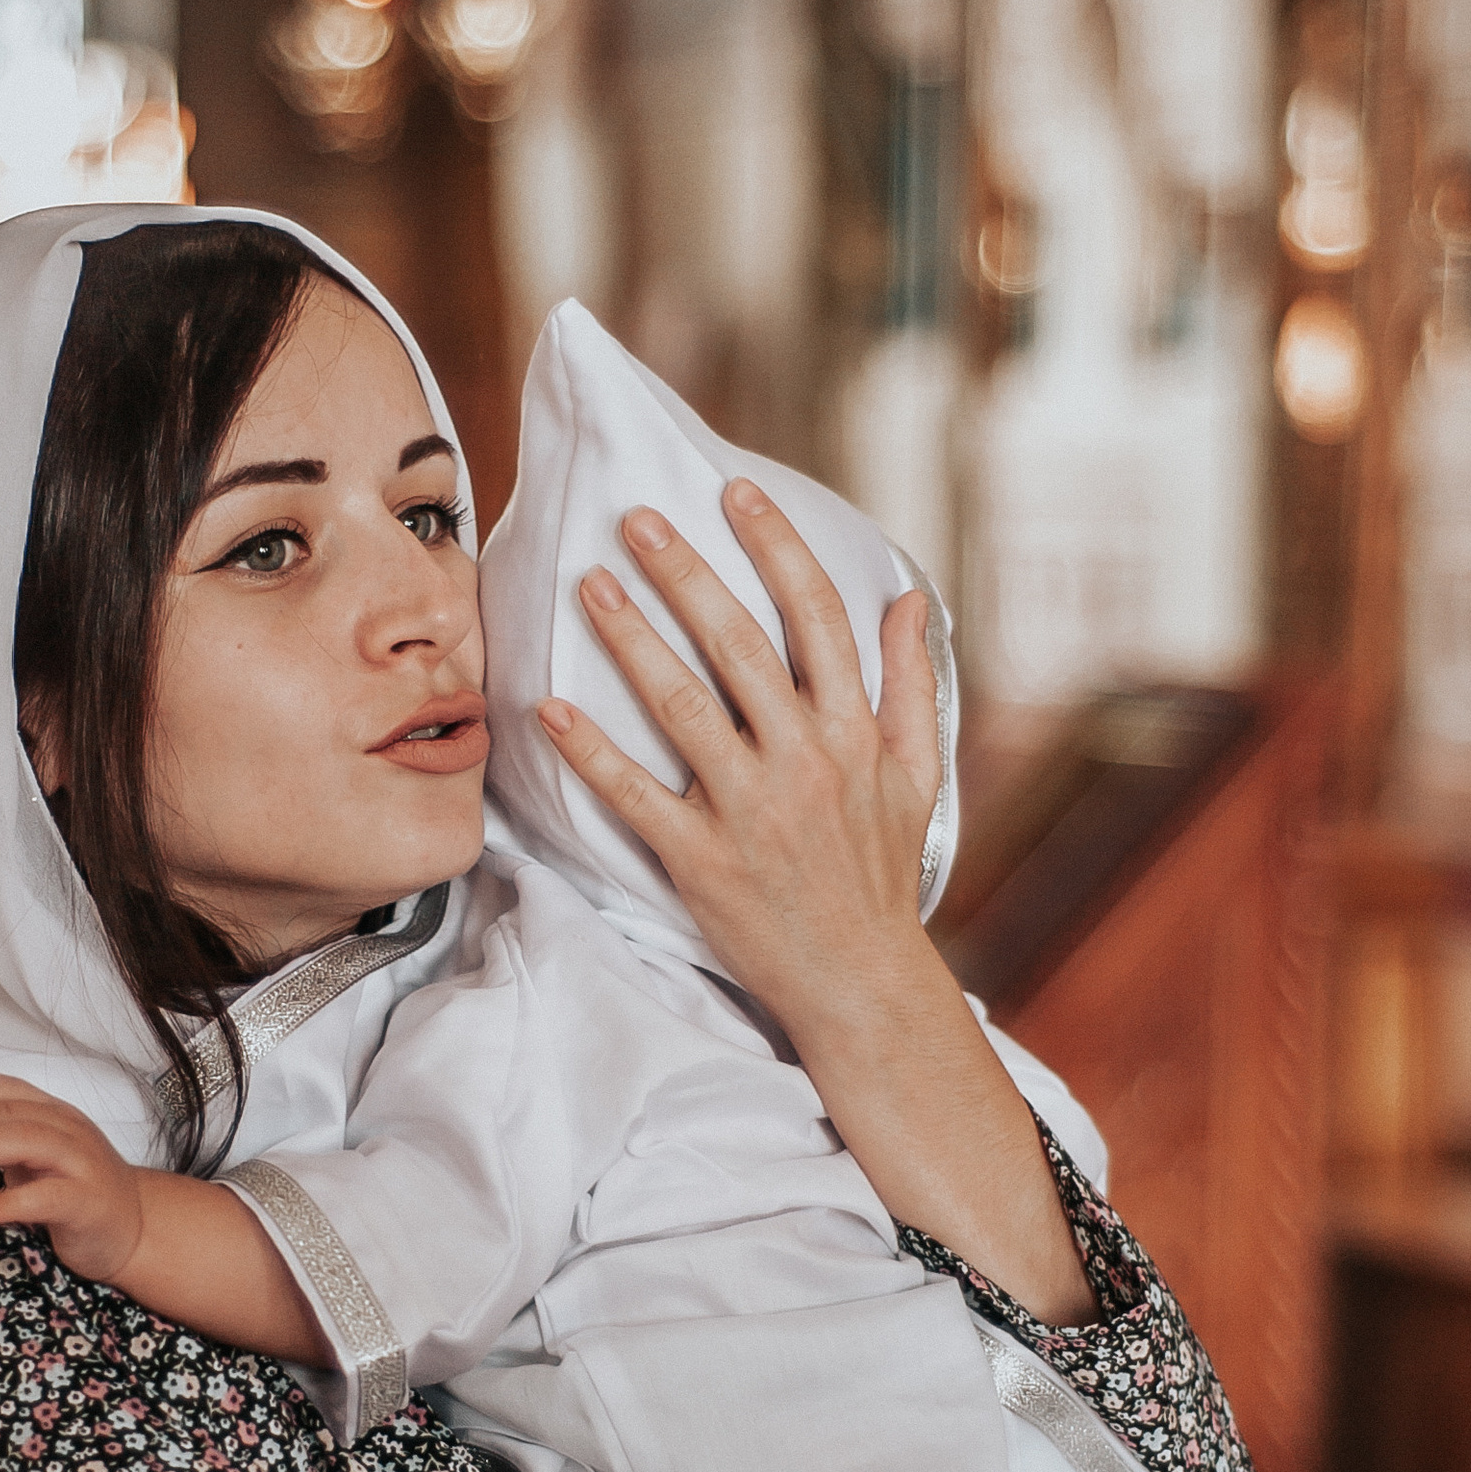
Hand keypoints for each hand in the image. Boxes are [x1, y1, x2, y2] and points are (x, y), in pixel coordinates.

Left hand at [0, 1077, 146, 1285]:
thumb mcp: (34, 1160)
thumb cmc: (73, 1193)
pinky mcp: (89, 1202)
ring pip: (27, 1140)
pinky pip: (48, 1195)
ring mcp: (82, 1163)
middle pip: (5, 1112)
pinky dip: (10, 1201)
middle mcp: (67, 1129)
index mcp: (50, 1113)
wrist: (135, 1230)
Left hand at [538, 485, 937, 1045]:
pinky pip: (637, 797)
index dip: (775, 546)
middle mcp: (805, 762)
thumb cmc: (881, 874)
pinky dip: (593, 754)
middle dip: (687, 575)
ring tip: (590, 587)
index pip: (817, 617)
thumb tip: (910, 600)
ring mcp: (751, 811)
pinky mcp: (702, 861)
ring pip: (684, 708)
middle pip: (740, 646)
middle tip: (635, 519)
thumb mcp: (917, 775)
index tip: (733, 491)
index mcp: (855, 733)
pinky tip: (553, 709)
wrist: (859, 980)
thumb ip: (909, 683)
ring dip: (634, 642)